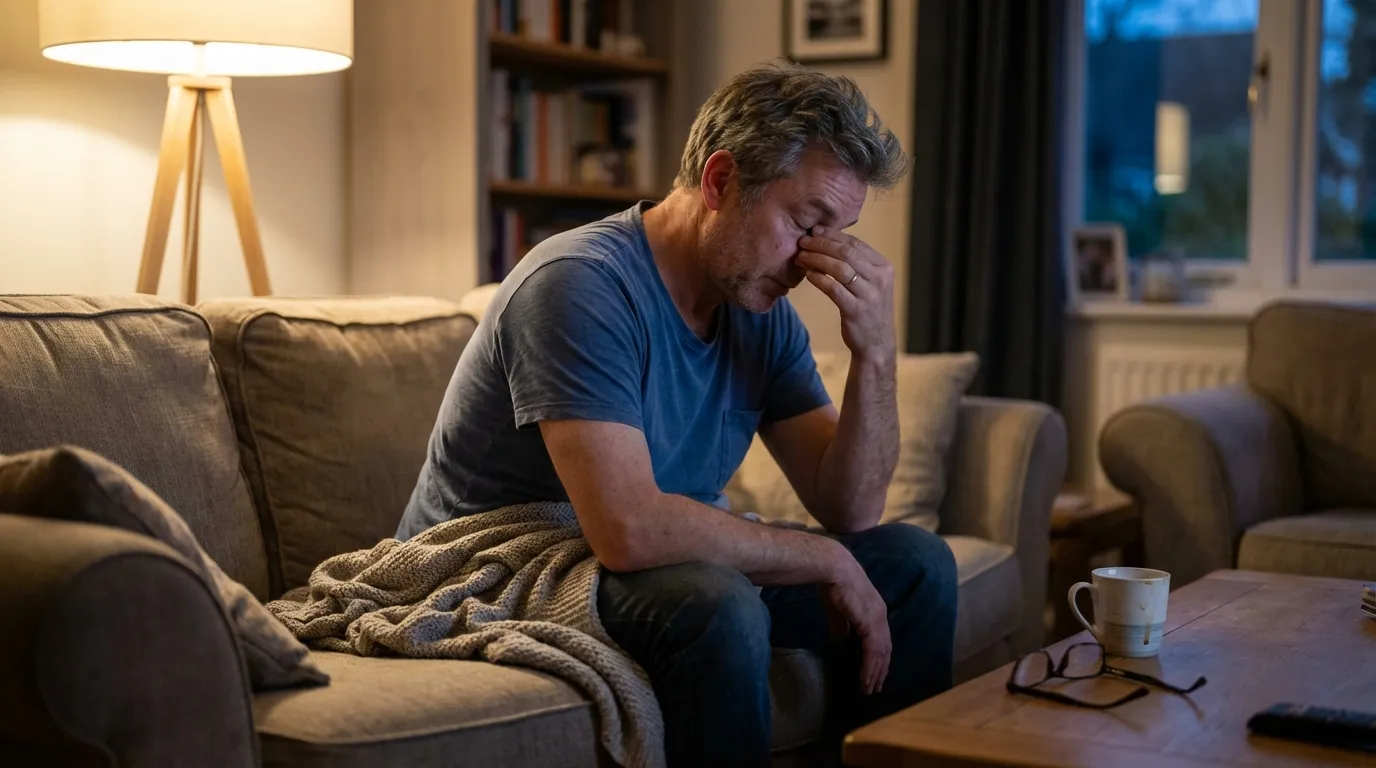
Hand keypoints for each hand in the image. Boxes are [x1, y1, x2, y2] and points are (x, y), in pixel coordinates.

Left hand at [796, 226, 896, 357]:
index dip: (833, 235)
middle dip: (821, 244)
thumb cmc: (868, 310)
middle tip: (803, 241)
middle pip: (847, 253)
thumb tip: (828, 241)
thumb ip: (856, 264)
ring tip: (801, 256)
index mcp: (883, 267)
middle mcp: (879, 278)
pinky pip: (834, 289)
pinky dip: (819, 279)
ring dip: (817, 259)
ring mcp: (869, 295)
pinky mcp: (856, 310)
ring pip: (840, 268)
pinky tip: (808, 274)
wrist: (876, 344)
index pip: (856, 243)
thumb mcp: (870, 283)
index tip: (814, 230)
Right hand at [818, 546, 891, 694]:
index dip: (878, 657)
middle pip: (885, 649)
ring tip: (870, 689)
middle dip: (880, 670)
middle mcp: (881, 616)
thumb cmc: (832, 583)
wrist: (832, 567)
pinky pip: (873, 652)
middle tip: (874, 687)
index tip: (873, 672)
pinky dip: (870, 668)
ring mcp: (877, 619)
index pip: (880, 639)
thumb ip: (842, 625)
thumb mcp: (838, 609)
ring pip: (881, 654)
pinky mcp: (870, 623)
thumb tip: (841, 641)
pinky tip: (866, 679)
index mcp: (875, 610)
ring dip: (876, 673)